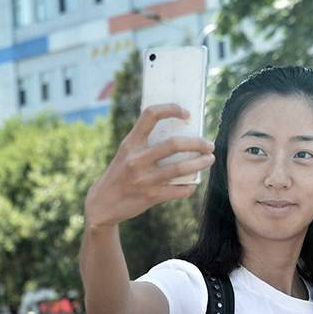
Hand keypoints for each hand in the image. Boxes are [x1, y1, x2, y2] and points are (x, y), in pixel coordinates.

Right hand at [83, 104, 213, 230]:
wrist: (102, 204)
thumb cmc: (120, 174)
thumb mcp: (126, 153)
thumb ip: (145, 144)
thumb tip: (180, 135)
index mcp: (130, 143)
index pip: (150, 115)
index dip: (171, 109)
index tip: (187, 113)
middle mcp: (136, 159)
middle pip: (174, 144)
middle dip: (197, 143)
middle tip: (209, 145)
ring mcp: (143, 179)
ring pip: (181, 168)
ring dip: (200, 163)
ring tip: (209, 160)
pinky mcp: (150, 196)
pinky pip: (178, 190)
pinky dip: (190, 187)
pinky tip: (194, 184)